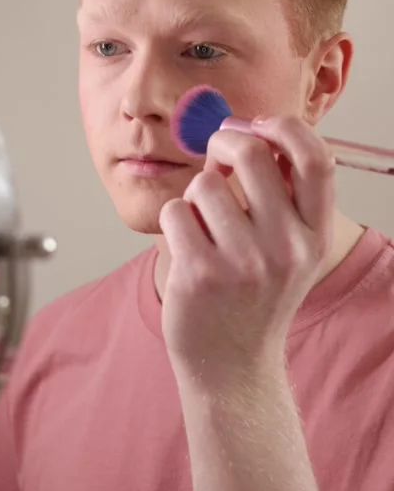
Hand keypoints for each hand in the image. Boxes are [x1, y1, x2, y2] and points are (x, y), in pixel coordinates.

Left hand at [159, 116, 335, 388]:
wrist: (231, 365)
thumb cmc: (253, 295)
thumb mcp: (287, 249)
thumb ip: (276, 194)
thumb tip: (242, 130)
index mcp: (314, 235)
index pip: (315, 160)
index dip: (286, 128)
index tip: (260, 124)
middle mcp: (287, 248)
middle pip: (252, 154)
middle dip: (225, 141)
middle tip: (217, 151)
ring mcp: (244, 263)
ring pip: (204, 183)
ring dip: (196, 197)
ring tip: (204, 229)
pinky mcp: (200, 274)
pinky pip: (176, 211)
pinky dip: (175, 222)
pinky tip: (187, 249)